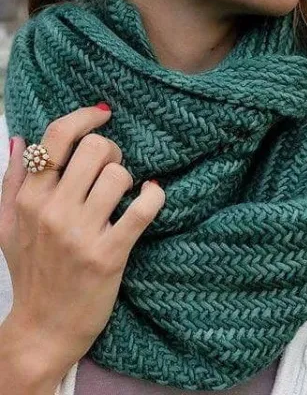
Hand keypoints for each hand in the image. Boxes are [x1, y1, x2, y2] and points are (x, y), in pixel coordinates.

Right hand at [0, 104, 164, 387]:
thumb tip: (18, 139)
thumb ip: (11, 180)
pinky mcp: (109, 255)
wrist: (43, 329)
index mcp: (30, 199)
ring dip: (130, 178)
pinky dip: (154, 197)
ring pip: (119, 175)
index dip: (84, 118)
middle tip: (113, 167)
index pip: (56, 138)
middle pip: (96, 150)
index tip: (103, 115)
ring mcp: (81, 234)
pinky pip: (142, 209)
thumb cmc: (30, 273)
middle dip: (112, 151)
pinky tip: (152, 196)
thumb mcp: (6, 226)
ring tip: (125, 191)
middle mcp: (53, 211)